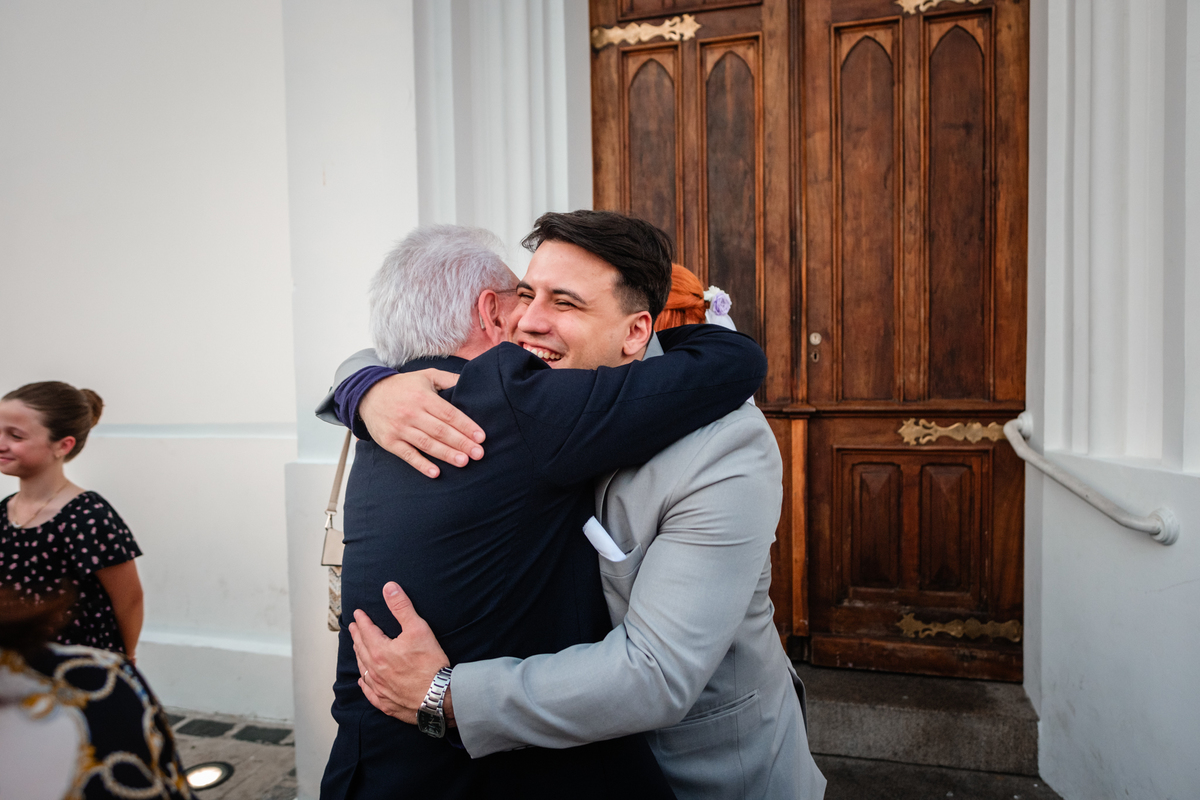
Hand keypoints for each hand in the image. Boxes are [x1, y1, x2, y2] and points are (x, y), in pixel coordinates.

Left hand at [351, 582, 451, 724]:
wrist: (438, 697)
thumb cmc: (430, 664)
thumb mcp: (418, 629)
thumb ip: (401, 607)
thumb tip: (389, 588)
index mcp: (380, 651)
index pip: (366, 631)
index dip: (362, 621)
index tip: (357, 614)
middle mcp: (375, 670)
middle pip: (362, 649)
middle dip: (357, 636)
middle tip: (353, 628)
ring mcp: (379, 688)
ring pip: (363, 669)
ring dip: (359, 656)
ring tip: (357, 649)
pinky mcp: (386, 702)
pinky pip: (369, 692)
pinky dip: (364, 684)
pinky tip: (362, 680)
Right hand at [359, 369, 485, 477]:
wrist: (368, 394)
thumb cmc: (403, 386)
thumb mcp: (426, 376)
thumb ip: (448, 379)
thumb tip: (470, 381)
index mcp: (423, 397)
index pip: (448, 413)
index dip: (466, 425)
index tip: (481, 437)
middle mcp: (411, 413)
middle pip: (440, 430)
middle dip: (461, 442)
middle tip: (478, 453)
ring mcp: (399, 428)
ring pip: (426, 443)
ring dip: (445, 454)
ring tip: (463, 462)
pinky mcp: (389, 441)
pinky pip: (407, 455)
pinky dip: (421, 464)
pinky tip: (435, 473)